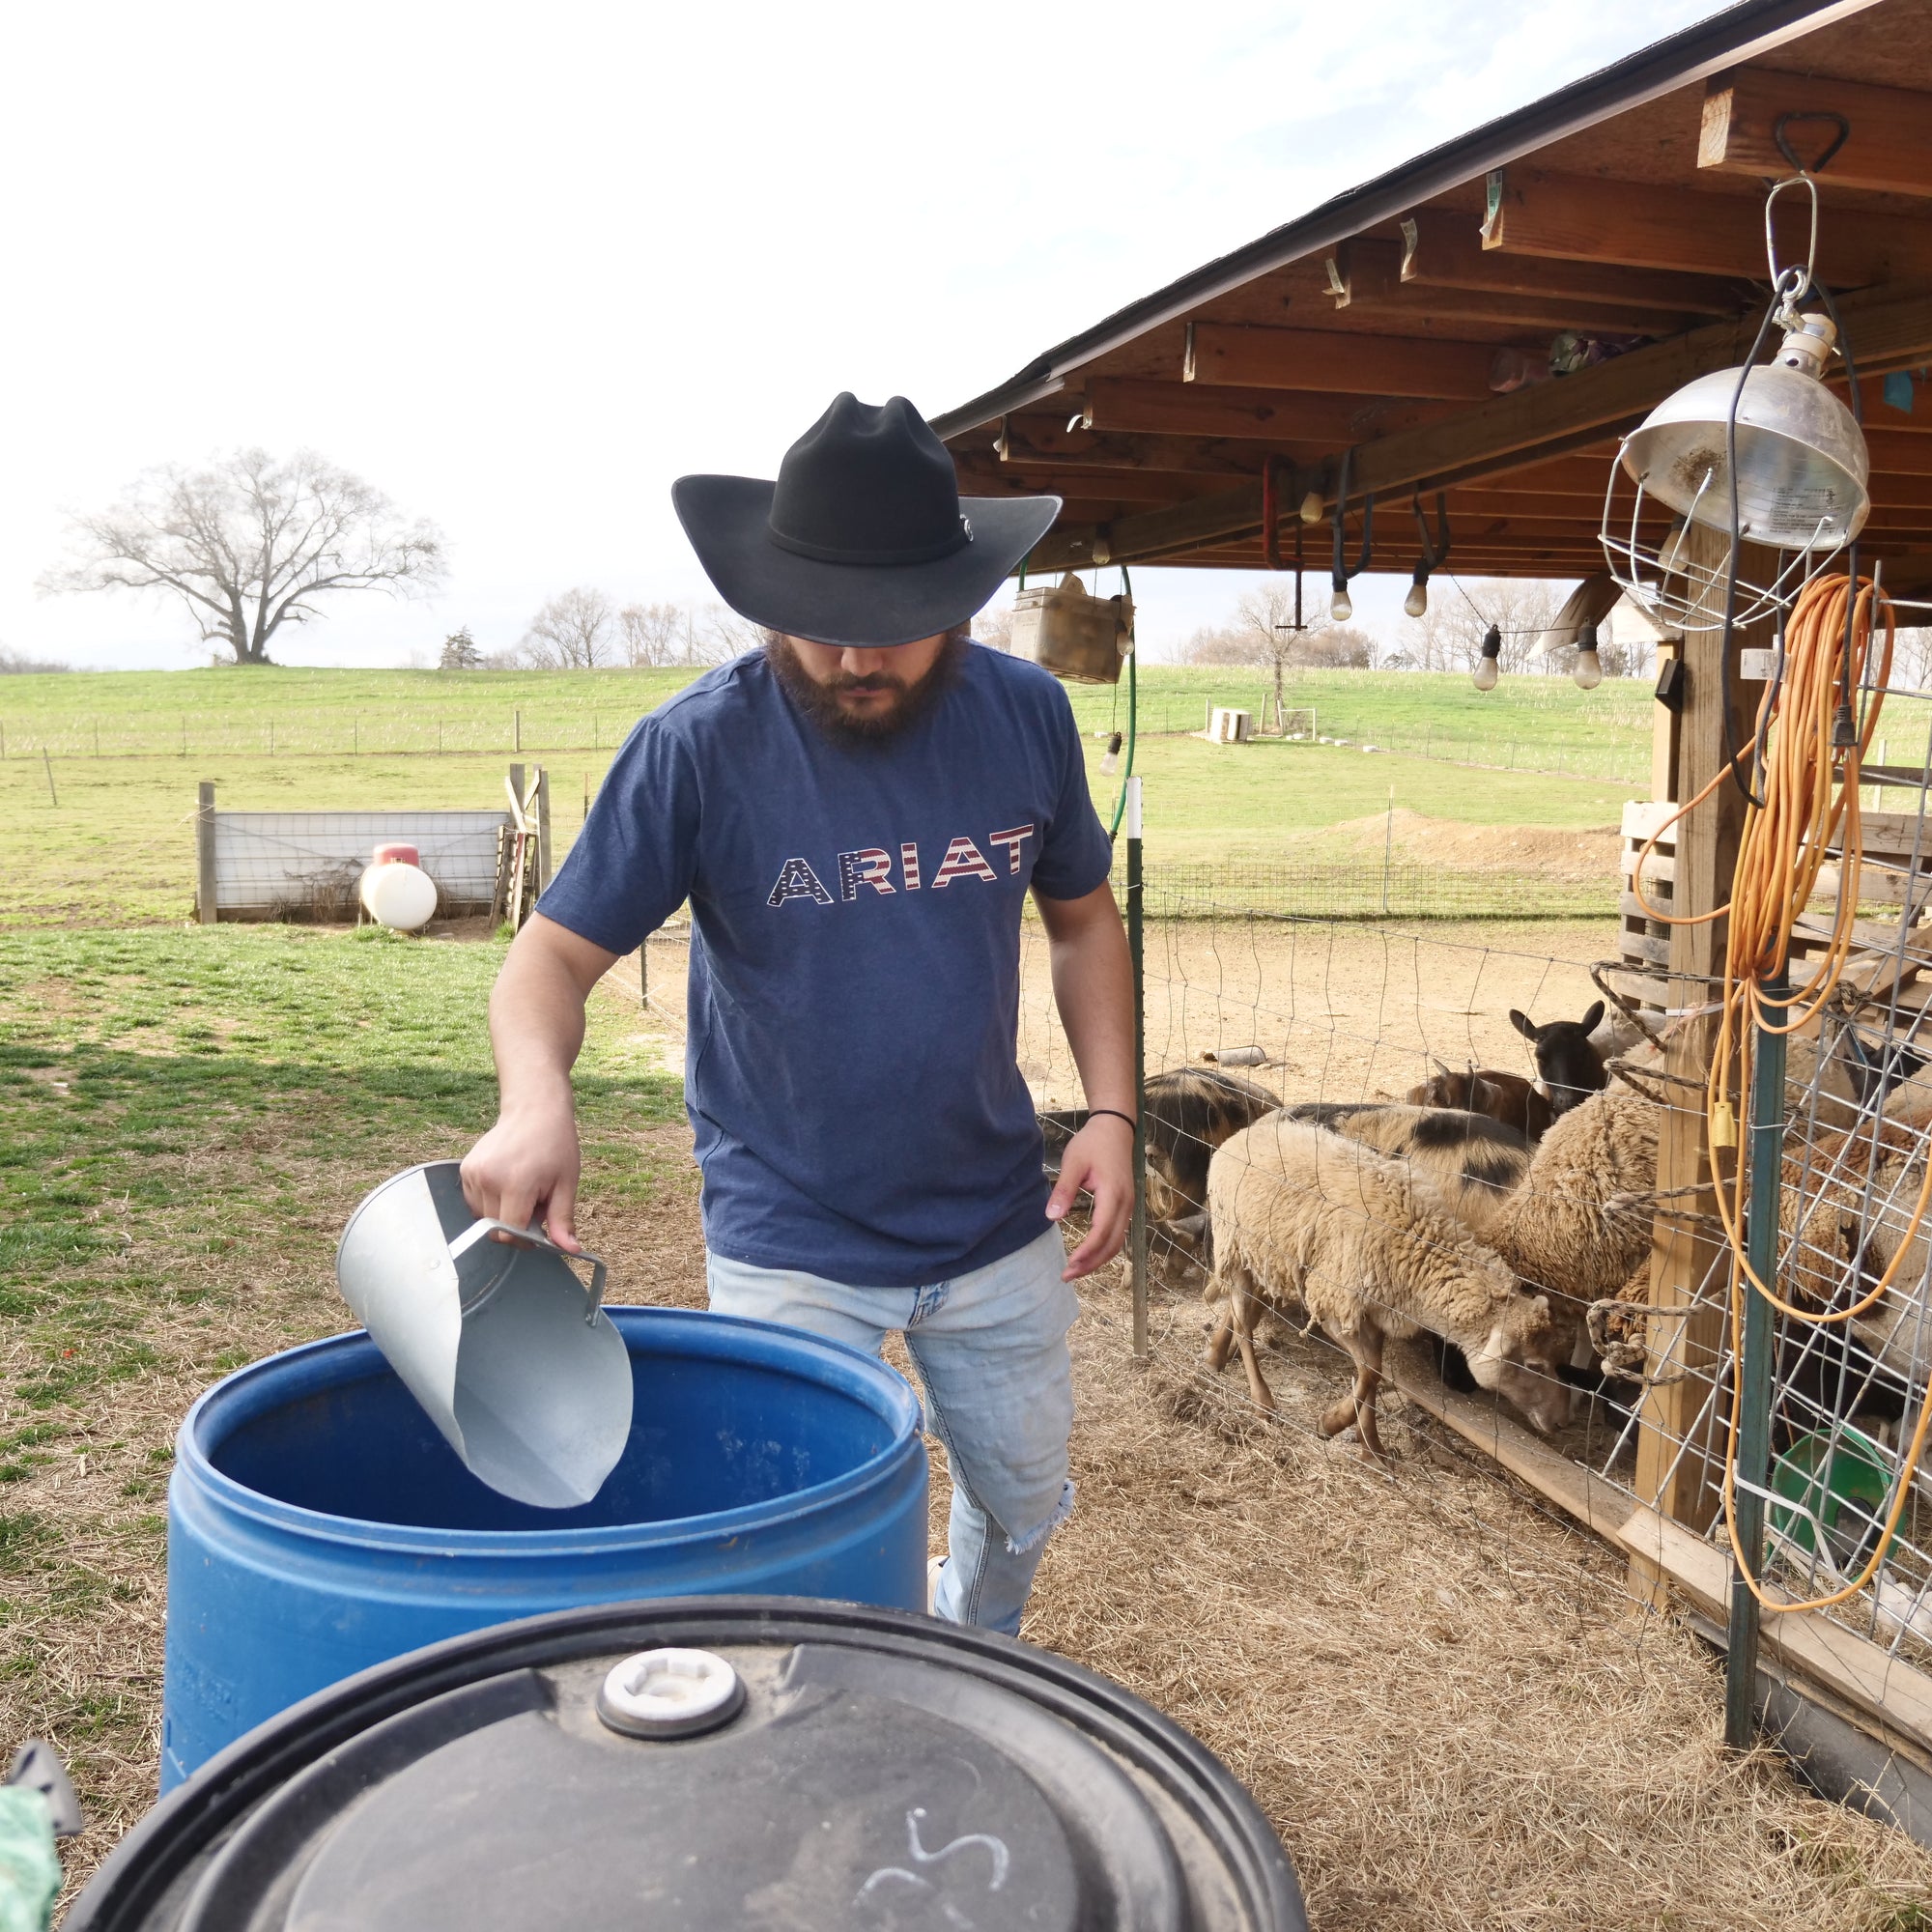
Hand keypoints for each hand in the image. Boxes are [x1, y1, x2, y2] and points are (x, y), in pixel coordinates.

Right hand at [459, 1093, 583, 1252]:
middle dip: (516, 1225)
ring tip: (522, 1190)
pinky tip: (507, 1183)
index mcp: (515, 1184)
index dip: (527, 1239)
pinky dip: (490, 1202)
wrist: (534, 1109)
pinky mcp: (465, 1169)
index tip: (540, 1229)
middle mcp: (488, 1179)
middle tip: (536, 1203)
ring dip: (502, 1214)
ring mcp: (473, 1173)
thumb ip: (562, 1220)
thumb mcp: (566, 1183)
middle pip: (496, 1229)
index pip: (510, 1233)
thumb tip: (570, 1250)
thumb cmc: (556, 1145)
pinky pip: (475, 1202)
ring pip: (483, 1218)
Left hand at [1046, 1114, 1134, 1280]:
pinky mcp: (1125, 1205)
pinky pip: (1118, 1234)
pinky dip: (1104, 1249)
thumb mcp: (1074, 1162)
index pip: (1101, 1233)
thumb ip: (1063, 1190)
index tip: (1068, 1265)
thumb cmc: (1093, 1143)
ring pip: (1117, 1242)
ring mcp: (1128, 1206)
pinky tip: (1089, 1254)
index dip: (1086, 1253)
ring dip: (1098, 1259)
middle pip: (1112, 1244)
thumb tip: (1051, 1218)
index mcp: (1113, 1194)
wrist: (1116, 1128)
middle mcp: (1126, 1204)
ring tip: (1076, 1270)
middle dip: (1091, 1264)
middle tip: (1067, 1276)